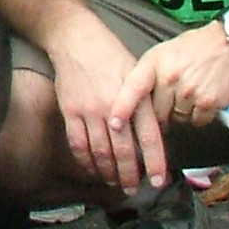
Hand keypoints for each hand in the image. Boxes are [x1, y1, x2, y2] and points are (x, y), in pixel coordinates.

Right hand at [45, 21, 149, 194]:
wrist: (77, 39)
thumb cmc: (111, 56)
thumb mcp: (138, 74)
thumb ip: (144, 104)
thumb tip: (154, 134)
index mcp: (136, 98)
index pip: (150, 137)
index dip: (154, 162)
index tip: (158, 181)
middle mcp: (114, 107)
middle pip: (124, 151)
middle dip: (130, 175)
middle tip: (133, 189)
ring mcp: (91, 110)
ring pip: (101, 152)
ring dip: (109, 172)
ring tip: (114, 183)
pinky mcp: (71, 110)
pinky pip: (78, 143)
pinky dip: (86, 161)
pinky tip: (92, 169)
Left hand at [106, 23, 228, 188]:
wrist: (228, 43)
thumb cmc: (192, 48)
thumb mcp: (162, 53)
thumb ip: (148, 75)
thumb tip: (136, 104)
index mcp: (155, 63)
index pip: (134, 88)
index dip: (122, 107)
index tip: (114, 123)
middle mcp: (170, 78)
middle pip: (157, 112)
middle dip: (160, 113)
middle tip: (169, 102)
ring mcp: (190, 91)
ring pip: (177, 118)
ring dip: (180, 114)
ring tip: (188, 95)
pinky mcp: (209, 102)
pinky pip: (196, 121)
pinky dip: (198, 116)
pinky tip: (202, 100)